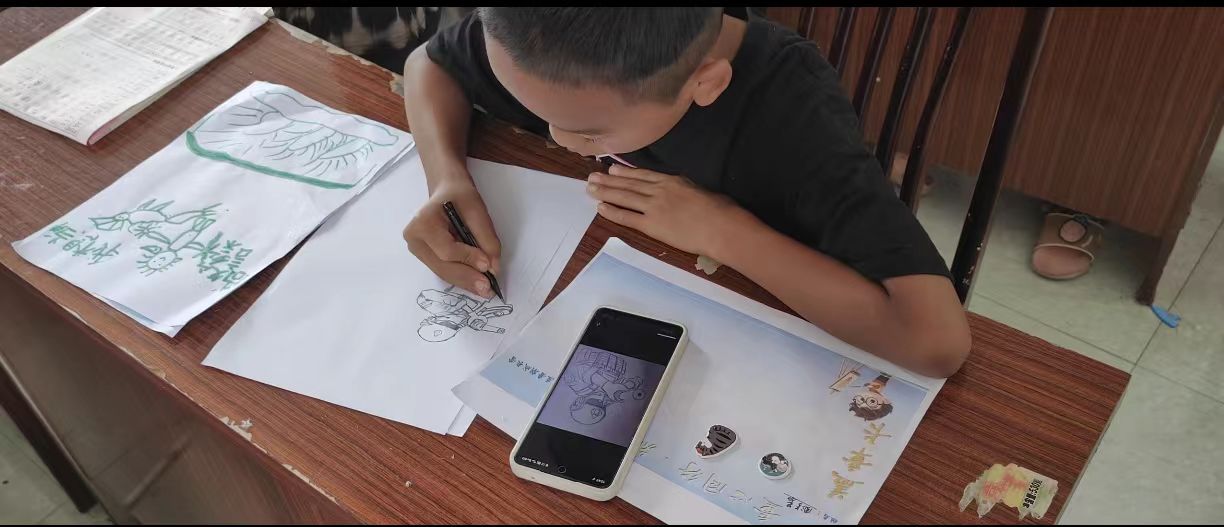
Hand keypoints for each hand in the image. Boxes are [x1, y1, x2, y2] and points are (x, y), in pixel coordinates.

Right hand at [403, 178, 500, 296]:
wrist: (447, 191)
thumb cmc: (460, 196)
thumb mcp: (477, 210)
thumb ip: (486, 239)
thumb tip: (493, 268)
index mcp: (423, 223)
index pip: (446, 249)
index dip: (467, 259)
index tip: (487, 266)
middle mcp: (414, 239)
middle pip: (443, 266)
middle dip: (467, 277)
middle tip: (487, 288)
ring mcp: (416, 250)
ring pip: (443, 272)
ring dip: (465, 282)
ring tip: (484, 290)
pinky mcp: (424, 256)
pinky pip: (443, 270)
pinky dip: (460, 277)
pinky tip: (474, 284)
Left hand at [586, 164, 751, 256]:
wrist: (720, 226)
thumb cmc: (719, 210)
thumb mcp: (700, 191)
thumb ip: (685, 189)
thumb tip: (681, 191)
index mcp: (672, 181)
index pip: (643, 175)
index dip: (625, 172)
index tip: (612, 169)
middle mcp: (659, 191)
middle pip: (628, 184)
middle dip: (608, 180)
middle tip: (592, 176)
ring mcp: (653, 207)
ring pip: (624, 197)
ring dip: (605, 192)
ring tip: (590, 187)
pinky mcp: (651, 225)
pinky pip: (627, 217)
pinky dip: (612, 212)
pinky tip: (600, 207)